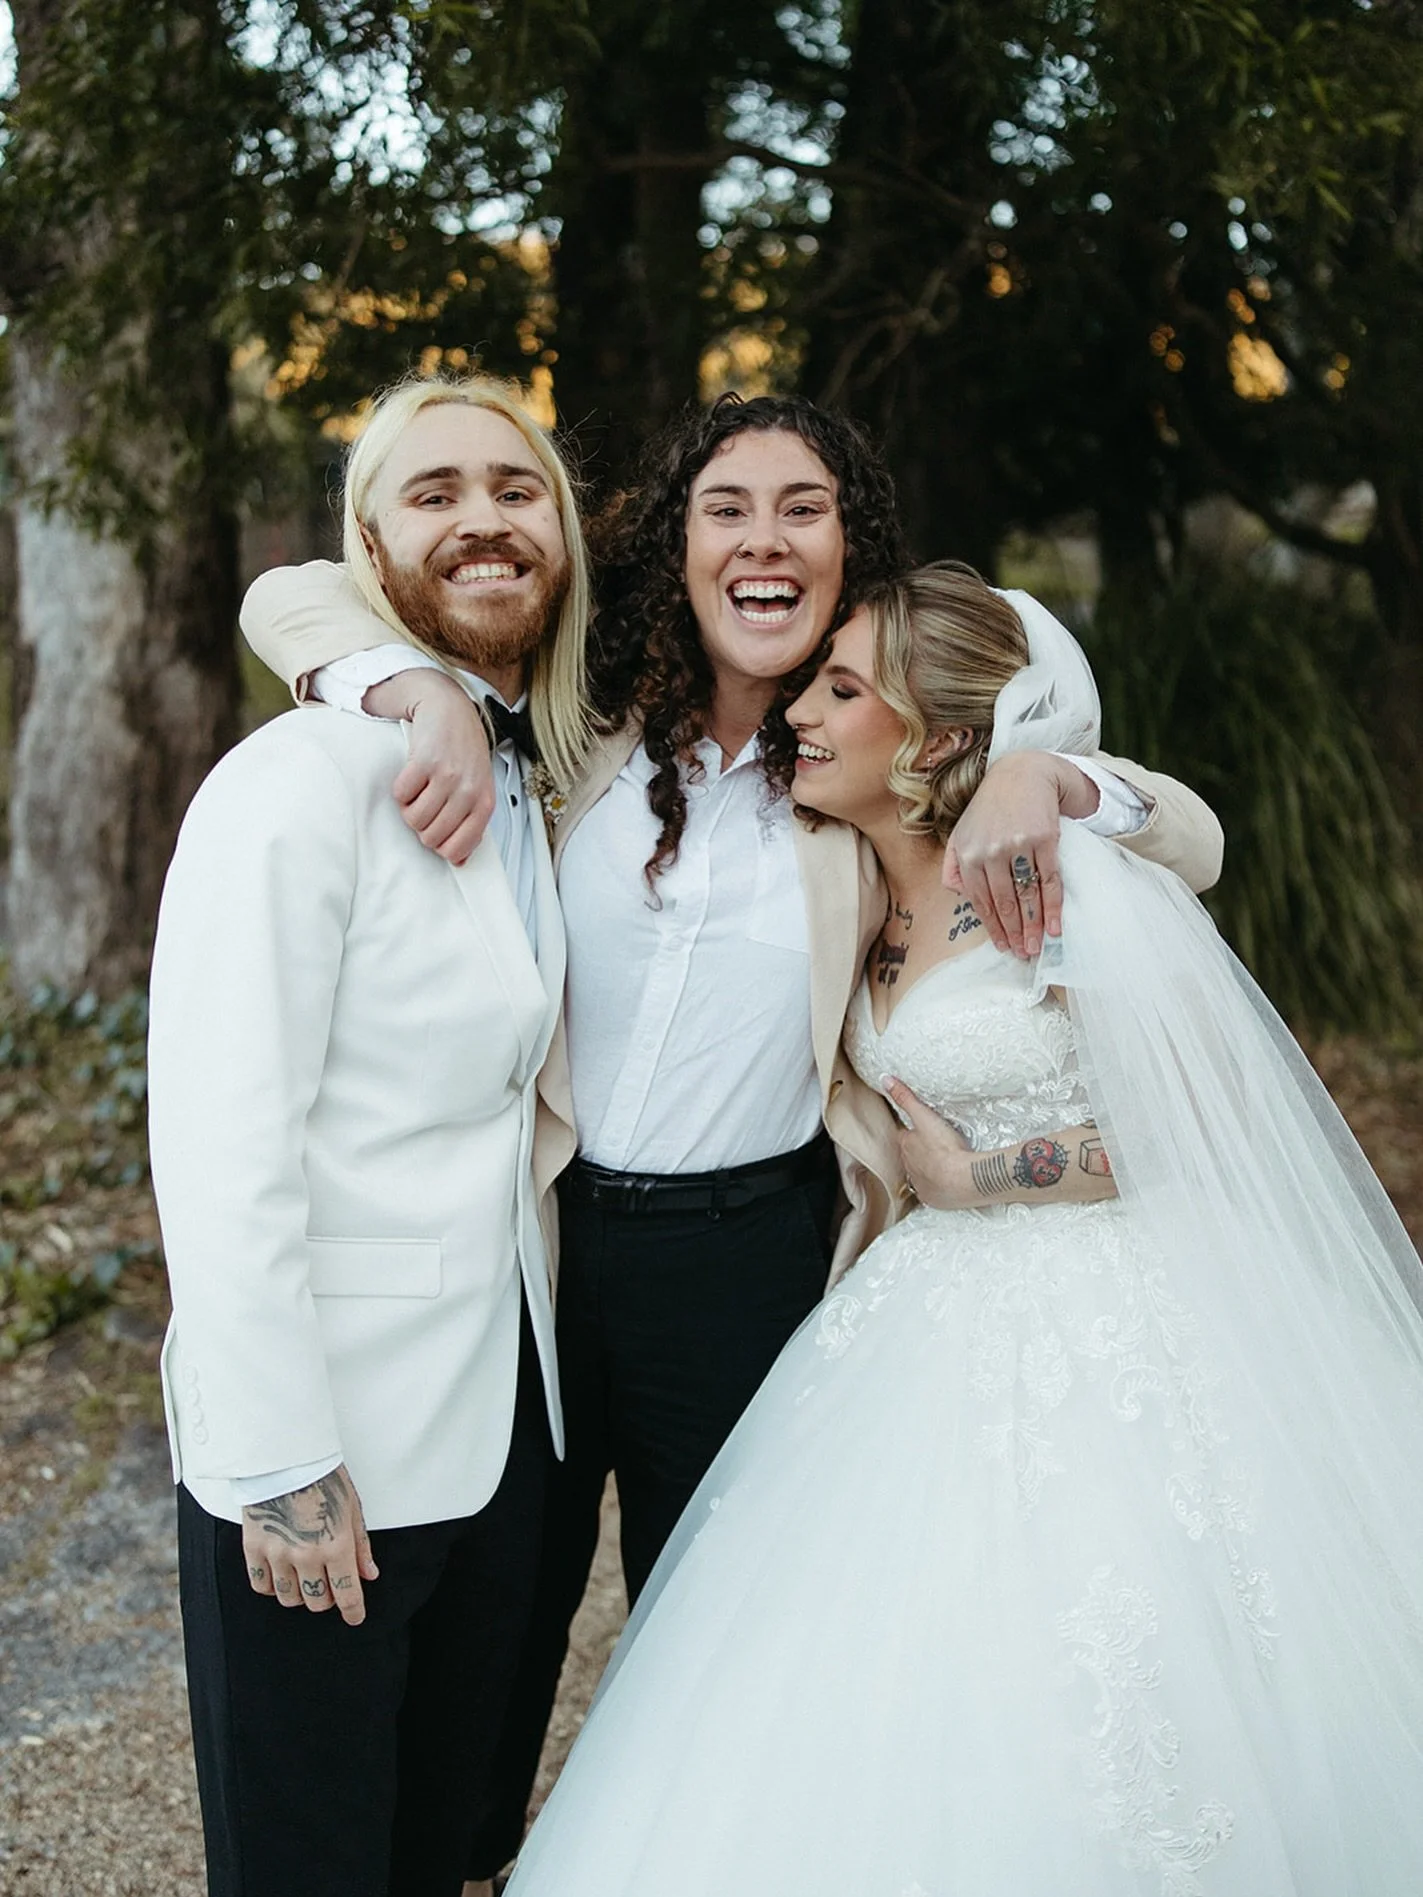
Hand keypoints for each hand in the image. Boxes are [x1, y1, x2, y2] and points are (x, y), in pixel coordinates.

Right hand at [241, 1464, 378, 1627]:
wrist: (285, 1458)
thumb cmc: (324, 1478)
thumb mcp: (353, 1509)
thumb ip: (361, 1546)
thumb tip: (369, 1573)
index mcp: (336, 1545)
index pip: (347, 1594)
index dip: (354, 1611)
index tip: (356, 1617)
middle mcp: (306, 1555)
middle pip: (317, 1602)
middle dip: (328, 1599)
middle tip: (329, 1585)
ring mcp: (278, 1554)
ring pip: (290, 1598)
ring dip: (301, 1594)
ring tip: (305, 1578)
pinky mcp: (254, 1548)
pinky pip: (262, 1585)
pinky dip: (273, 1587)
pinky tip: (281, 1574)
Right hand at [366, 670, 494, 864]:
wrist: (449, 707)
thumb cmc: (463, 749)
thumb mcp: (478, 786)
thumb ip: (471, 823)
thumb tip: (458, 861)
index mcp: (484, 803)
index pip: (456, 850)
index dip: (439, 844)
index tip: (436, 828)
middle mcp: (468, 792)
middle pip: (430, 837)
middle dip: (422, 826)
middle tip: (426, 803)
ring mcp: (447, 777)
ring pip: (413, 820)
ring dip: (409, 808)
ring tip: (419, 789)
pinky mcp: (425, 762)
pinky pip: (400, 795)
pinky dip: (400, 789)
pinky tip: (412, 775)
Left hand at [881, 1075, 974, 1209]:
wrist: (963, 1180)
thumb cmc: (945, 1147)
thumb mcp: (925, 1116)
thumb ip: (906, 1098)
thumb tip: (885, 1080)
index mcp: (906, 1146)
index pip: (904, 1136)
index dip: (911, 1132)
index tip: (918, 1130)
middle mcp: (909, 1166)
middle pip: (910, 1156)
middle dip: (918, 1152)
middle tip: (932, 1147)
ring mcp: (920, 1184)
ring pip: (919, 1174)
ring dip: (926, 1170)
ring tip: (939, 1165)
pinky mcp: (933, 1198)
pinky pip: (931, 1192)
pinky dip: (936, 1187)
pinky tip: (944, 1184)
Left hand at [942, 753, 1096, 958]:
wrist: (1022, 774)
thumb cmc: (990, 809)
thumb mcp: (961, 833)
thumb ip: (953, 866)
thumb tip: (960, 896)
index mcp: (968, 854)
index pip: (981, 901)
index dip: (994, 927)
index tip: (1004, 947)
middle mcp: (990, 851)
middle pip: (1005, 903)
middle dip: (1015, 933)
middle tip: (1024, 955)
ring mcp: (1017, 845)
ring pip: (1026, 895)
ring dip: (1033, 926)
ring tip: (1037, 947)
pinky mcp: (1044, 839)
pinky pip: (1049, 880)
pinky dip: (1052, 907)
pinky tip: (1054, 927)